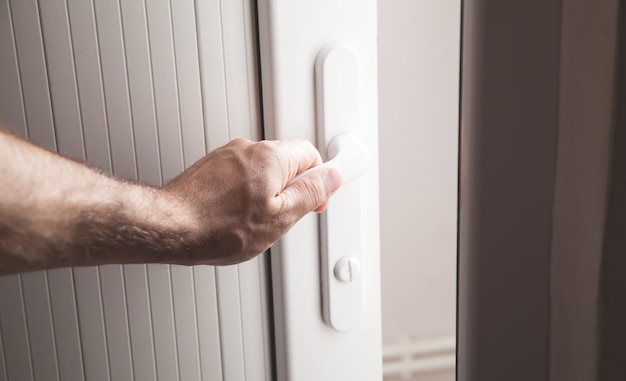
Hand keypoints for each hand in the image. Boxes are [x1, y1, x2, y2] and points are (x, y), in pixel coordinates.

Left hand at [163, 138, 342, 264]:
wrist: (170, 228)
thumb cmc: (219, 227)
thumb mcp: (279, 217)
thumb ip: (310, 193)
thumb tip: (332, 177)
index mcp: (271, 156)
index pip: (311, 154)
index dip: (320, 179)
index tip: (319, 198)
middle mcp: (248, 148)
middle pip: (286, 162)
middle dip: (290, 190)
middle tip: (283, 217)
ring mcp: (227, 156)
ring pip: (262, 172)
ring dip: (266, 194)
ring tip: (253, 222)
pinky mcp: (211, 168)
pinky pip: (240, 177)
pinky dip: (244, 194)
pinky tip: (235, 218)